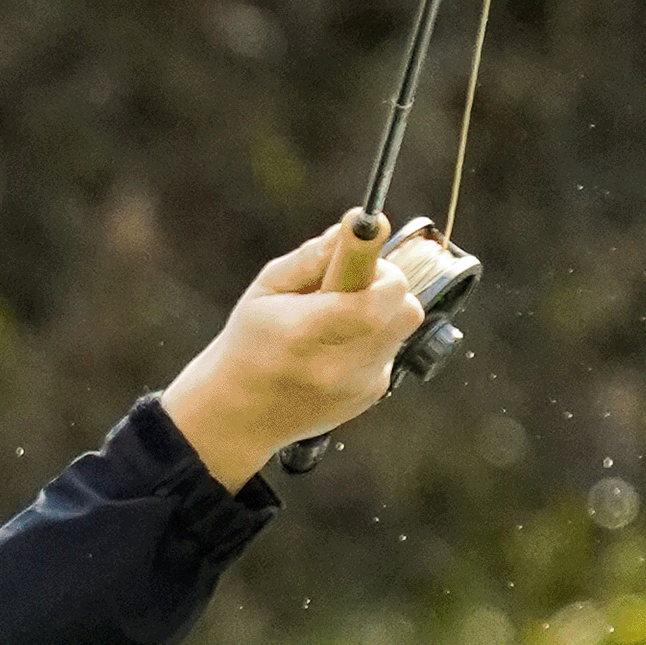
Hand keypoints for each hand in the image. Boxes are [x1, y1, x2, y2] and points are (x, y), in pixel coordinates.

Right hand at [157, 215, 458, 489]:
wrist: (241, 415)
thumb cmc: (249, 344)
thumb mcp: (265, 291)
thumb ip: (310, 258)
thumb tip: (350, 229)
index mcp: (306, 332)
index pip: (374, 297)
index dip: (380, 266)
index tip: (371, 245)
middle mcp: (339, 364)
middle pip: (404, 308)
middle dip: (385, 285)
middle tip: (352, 284)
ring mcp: (360, 384)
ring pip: (401, 327)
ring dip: (379, 312)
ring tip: (338, 320)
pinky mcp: (373, 394)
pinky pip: (391, 348)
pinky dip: (372, 338)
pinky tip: (337, 348)